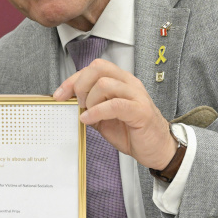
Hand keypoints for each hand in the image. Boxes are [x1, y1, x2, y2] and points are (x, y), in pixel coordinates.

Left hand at [53, 59, 176, 169]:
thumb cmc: (133, 132)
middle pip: (98, 68)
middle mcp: (129, 83)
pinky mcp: (140, 110)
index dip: (72, 80)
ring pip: (104, 83)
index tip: (59, 95)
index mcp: (120, 81)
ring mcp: (136, 95)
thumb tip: (69, 102)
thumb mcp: (104, 118)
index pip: (93, 68)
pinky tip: (89, 119)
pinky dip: (96, 112)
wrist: (158, 149)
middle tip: (79, 104)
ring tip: (89, 114)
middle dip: (80, 85)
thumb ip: (90, 106)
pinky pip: (114, 104)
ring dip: (89, 100)